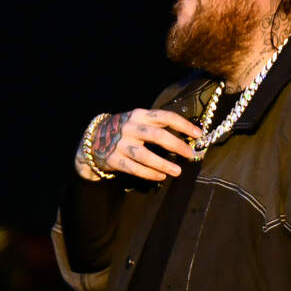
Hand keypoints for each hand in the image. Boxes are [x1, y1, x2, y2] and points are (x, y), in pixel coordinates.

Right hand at [76, 109, 202, 181]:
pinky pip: (134, 168)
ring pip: (145, 155)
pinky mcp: (114, 159)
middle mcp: (130, 127)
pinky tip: (161, 176)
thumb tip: (187, 136)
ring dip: (163, 164)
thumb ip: (157, 126)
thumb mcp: (137, 121)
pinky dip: (149, 173)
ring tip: (177, 171)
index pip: (165, 117)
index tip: (199, 134)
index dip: (183, 125)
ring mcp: (121, 144)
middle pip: (157, 135)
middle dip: (177, 145)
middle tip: (190, 155)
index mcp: (139, 114)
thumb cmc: (124, 131)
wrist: (92, 140)